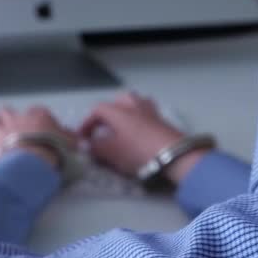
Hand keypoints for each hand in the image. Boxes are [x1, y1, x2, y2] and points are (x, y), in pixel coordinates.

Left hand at [0, 106, 76, 167]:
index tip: (37, 123)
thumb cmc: (50, 153)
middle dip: (7, 117)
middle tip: (10, 123)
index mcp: (37, 119)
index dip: (35, 116)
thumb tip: (75, 140)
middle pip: (7, 111)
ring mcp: (2, 132)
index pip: (36, 111)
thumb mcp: (68, 145)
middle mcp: (17, 121)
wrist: (32, 164)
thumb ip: (69, 139)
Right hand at [80, 93, 208, 182]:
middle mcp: (133, 105)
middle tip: (103, 130)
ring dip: (125, 114)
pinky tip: (138, 133)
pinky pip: (145, 114)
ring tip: (121, 129)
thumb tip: (87, 144)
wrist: (173, 155)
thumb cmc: (137, 151)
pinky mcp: (163, 120)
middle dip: (107, 115)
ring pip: (134, 105)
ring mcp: (150, 110)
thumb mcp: (111, 152)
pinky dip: (138, 120)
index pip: (97, 110)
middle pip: (117, 102)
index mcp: (118, 110)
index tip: (83, 138)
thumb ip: (95, 147)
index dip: (87, 123)